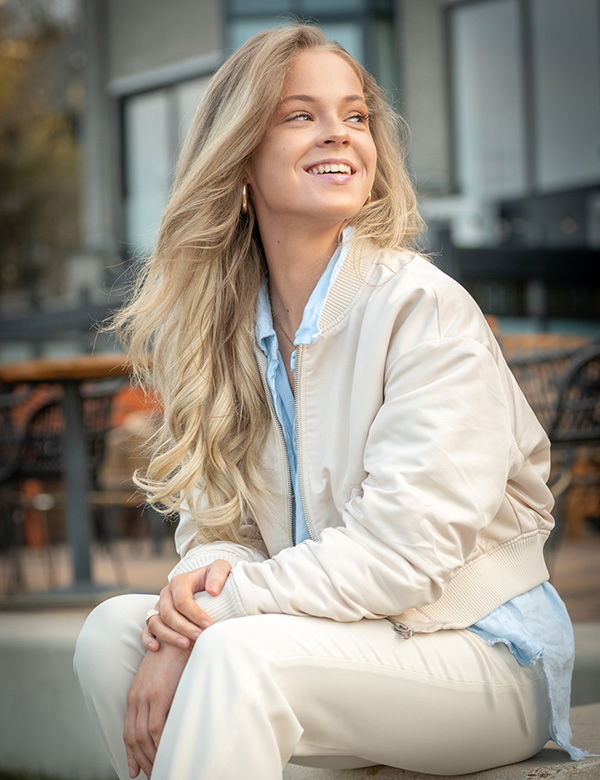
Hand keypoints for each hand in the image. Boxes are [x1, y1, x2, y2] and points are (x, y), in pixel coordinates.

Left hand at [124, 642, 189, 777]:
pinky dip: (161, 746)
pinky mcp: (159, 695)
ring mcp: (146, 697)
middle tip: (153, 776)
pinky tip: (168, 755)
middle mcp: (136, 697)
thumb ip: (158, 700)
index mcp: (135, 695)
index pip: (128, 732)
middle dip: (142, 761)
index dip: (131, 754)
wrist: (183, 635)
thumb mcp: (162, 681)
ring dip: (152, 758)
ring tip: (162, 770)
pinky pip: (156, 729)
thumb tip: (164, 721)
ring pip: (143, 738)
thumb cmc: (177, 658)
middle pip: (133, 739)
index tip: (136, 771)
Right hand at [143, 559, 231, 651]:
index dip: (194, 614)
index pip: (182, 600)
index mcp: (179, 582)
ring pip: (155, 623)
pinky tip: (157, 648)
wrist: (210, 585)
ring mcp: (159, 607)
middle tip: (200, 637)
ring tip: (185, 645)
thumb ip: (218, 575)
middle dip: (184, 628)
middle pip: (168, 613)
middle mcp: (166, 594)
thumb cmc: (216, 578)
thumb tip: (212, 590)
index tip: (209, 625)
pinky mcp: (156, 619)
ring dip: (169, 636)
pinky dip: (148, 640)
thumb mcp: (221, 569)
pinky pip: (146, 631)